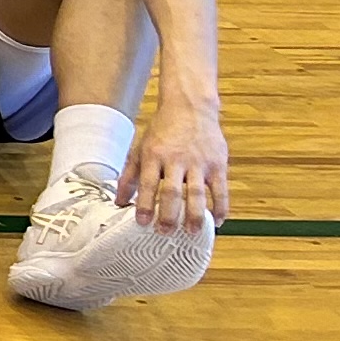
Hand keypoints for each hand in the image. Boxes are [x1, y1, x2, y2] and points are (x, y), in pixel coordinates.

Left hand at [118, 96, 228, 233]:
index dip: (145, 205)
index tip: (142, 223)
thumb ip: (130, 175)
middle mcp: (176, 159)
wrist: (190, 107)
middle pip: (172, 191)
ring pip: (197, 193)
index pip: (148, 184)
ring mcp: (199, 162)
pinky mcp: (218, 164)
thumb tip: (119, 201)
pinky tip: (218, 221)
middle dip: (169, 215)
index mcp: (154, 155)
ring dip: (194, 215)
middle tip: (165, 233)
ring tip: (191, 232)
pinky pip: (220, 189)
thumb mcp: (141, 148)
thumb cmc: (163, 130)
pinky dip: (221, 206)